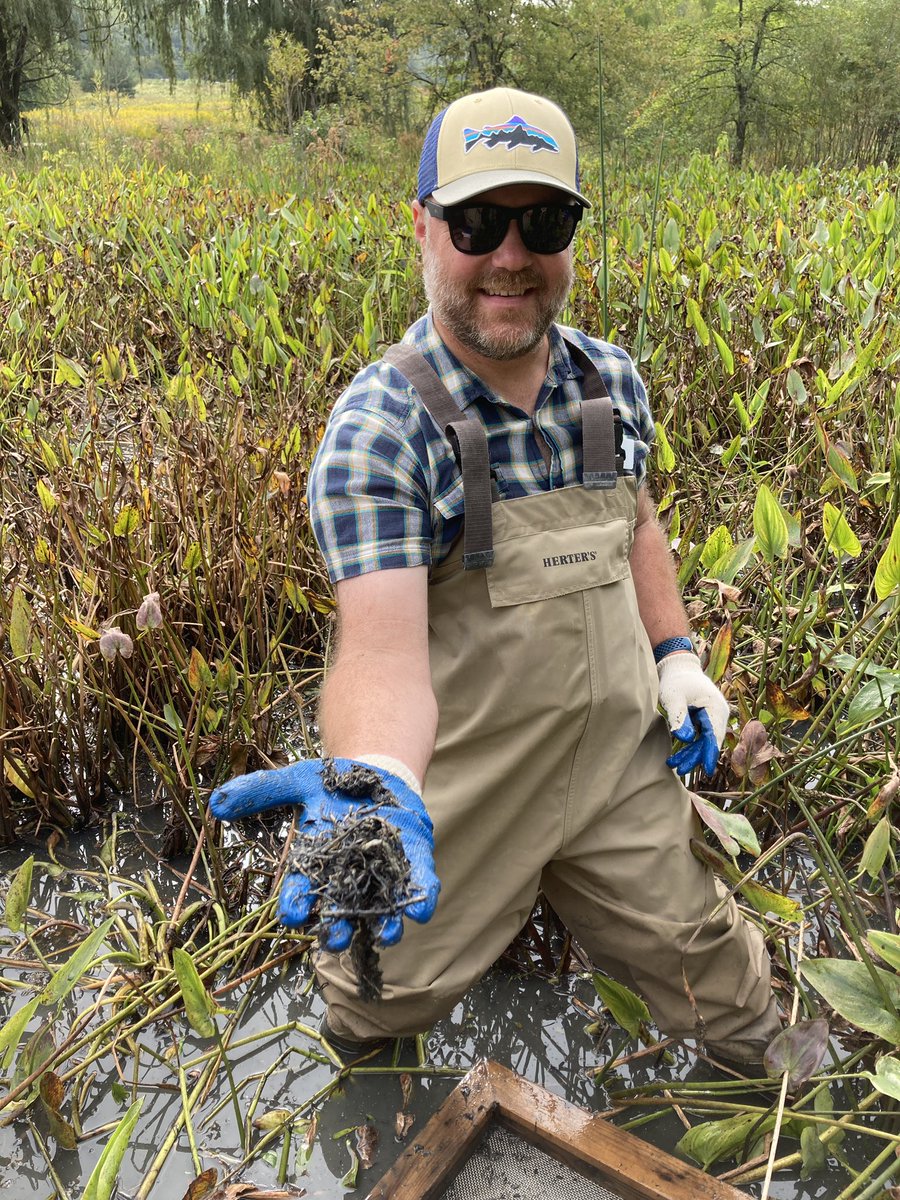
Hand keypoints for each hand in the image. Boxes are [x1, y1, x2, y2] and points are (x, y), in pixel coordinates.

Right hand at [209, 757, 439, 950]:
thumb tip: (216, 803)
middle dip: (337, 926)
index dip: (295, 904)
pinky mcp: (411, 861)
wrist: (376, 772)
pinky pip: (417, 884)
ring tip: (388, 933)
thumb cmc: (331, 784)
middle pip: (339, 911)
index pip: (300, 891)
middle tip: (335, 938)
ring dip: (384, 923)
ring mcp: (381, 873)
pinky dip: (421, 897)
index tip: (293, 914)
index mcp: (314, 864)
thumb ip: (260, 791)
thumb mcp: (295, 781)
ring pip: (381, 907)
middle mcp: (346, 878)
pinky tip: (422, 909)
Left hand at [656, 651, 729, 777]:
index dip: (710, 753)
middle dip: (696, 757)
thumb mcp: (674, 697)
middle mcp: (718, 713)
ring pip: (704, 741)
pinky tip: (676, 757)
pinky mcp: (705, 720)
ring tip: (674, 765)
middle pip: (709, 741)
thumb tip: (685, 738)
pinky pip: (700, 737)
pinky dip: (689, 746)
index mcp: (715, 707)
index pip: (714, 735)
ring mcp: (713, 717)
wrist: (678, 668)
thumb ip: (679, 717)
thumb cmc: (675, 680)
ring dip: (691, 754)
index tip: (707, 770)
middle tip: (679, 770)